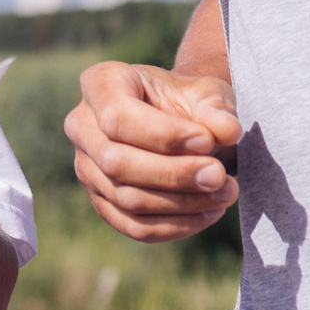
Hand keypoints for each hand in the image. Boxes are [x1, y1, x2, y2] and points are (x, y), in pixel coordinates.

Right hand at [65, 62, 242, 240]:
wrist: (185, 125)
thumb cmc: (191, 102)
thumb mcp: (208, 94)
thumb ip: (217, 109)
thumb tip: (227, 131)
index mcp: (100, 84)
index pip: (118, 117)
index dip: (163, 135)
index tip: (207, 141)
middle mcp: (82, 126)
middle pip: (116, 162)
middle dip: (174, 174)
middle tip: (219, 175)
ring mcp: (86, 168)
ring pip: (127, 199)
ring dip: (181, 203)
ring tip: (225, 193)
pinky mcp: (101, 202)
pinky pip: (133, 226)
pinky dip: (175, 225)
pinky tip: (209, 212)